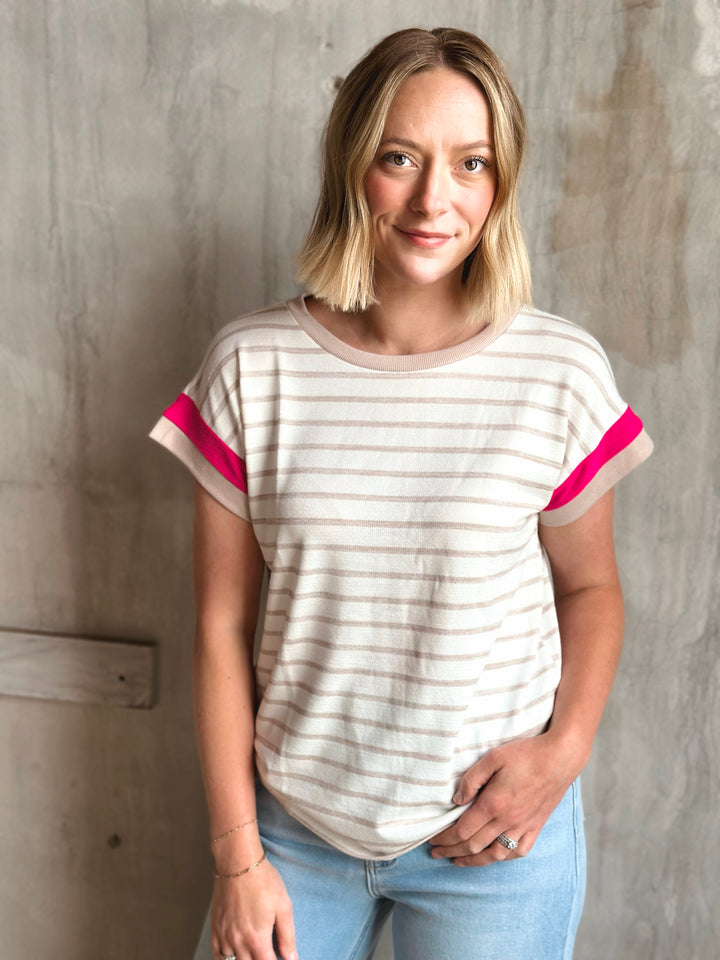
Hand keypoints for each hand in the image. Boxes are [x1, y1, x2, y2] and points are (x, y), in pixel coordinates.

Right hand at [211, 858, 297, 959]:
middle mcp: (238, 942)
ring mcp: (224, 935)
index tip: (280, 959)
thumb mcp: (283, 907)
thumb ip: (287, 936)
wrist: (238, 862)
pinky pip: (217, 953)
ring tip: (252, 952)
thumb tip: (291, 958)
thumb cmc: (263, 881)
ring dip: (244, 959)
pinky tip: (234, 954)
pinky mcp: (215, 927)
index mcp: (257, 939)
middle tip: (266, 953)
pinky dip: (225, 958)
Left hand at [429, 732, 583, 866]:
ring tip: (458, 861)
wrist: (561, 757)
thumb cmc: (526, 754)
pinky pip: (519, 850)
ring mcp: (523, 826)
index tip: (433, 839)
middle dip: (452, 851)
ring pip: (495, 854)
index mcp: (494, 804)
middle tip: (436, 853)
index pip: (462, 831)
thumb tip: (457, 800)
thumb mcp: (493, 757)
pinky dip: (503, 858)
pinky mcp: (536, 826)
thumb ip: (472, 779)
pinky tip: (494, 856)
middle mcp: (508, 821)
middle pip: (474, 845)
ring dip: (474, 861)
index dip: (445, 838)